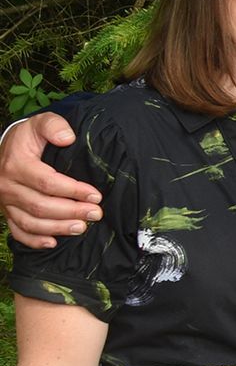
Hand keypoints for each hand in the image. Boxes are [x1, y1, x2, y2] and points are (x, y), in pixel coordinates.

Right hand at [0, 112, 96, 248]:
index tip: (96, 195)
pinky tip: (53, 243)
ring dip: (57, 228)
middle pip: (40, 205)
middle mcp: (7, 185)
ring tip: (82, 228)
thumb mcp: (40, 123)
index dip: (73, 191)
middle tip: (96, 213)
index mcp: (16, 164)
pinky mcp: (6, 211)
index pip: (47, 182)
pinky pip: (18, 230)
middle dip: (71, 212)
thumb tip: (68, 138)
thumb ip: (54, 126)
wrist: (7, 148)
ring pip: (30, 222)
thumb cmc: (29, 137)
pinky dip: (34, 240)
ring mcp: (5, 201)